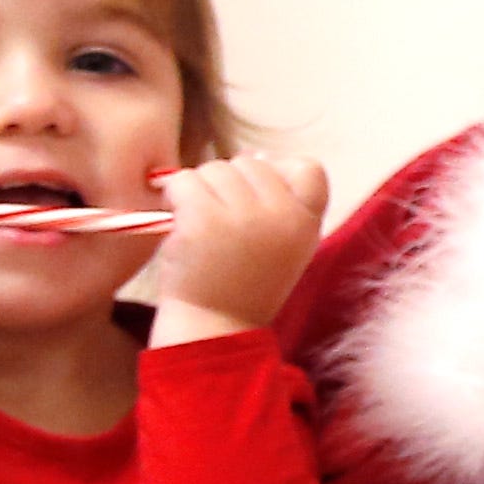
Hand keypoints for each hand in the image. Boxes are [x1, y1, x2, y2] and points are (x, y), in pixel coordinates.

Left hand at [140, 154, 328, 345]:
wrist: (214, 329)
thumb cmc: (243, 286)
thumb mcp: (284, 246)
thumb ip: (279, 202)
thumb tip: (255, 154)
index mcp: (307, 223)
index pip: (308, 168)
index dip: (279, 172)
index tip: (257, 199)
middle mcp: (283, 216)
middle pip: (251, 163)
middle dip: (229, 184)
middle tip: (219, 222)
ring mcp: (245, 216)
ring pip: (215, 168)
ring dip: (199, 190)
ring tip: (199, 225)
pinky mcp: (204, 219)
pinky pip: (185, 181)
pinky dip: (174, 196)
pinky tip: (178, 221)